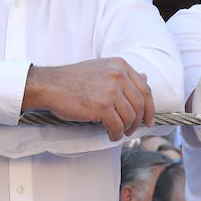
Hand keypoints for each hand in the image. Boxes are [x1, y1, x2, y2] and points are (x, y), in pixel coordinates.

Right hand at [23, 58, 153, 140]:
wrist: (50, 85)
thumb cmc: (73, 79)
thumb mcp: (102, 69)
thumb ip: (123, 75)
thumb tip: (146, 78)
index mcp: (120, 65)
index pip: (145, 89)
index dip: (150, 107)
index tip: (148, 119)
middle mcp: (119, 75)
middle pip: (140, 104)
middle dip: (139, 121)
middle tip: (132, 130)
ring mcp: (111, 90)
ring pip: (130, 117)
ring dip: (126, 129)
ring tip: (119, 132)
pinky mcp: (102, 106)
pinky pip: (117, 126)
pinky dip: (116, 134)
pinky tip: (111, 135)